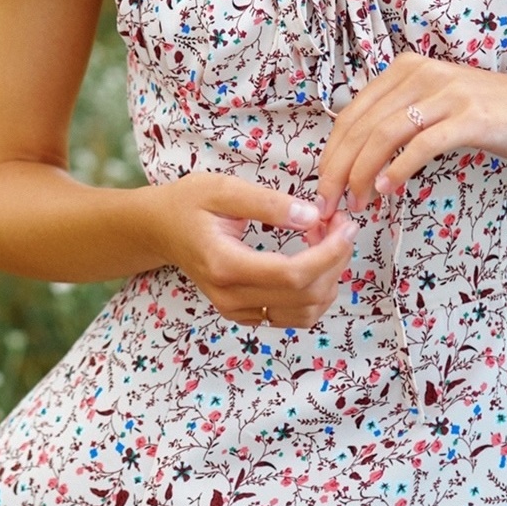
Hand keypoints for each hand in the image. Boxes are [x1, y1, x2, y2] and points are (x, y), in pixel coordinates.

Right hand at [139, 172, 356, 328]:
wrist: (160, 228)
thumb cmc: (189, 202)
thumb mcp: (224, 189)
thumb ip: (269, 202)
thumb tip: (313, 216)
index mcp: (225, 265)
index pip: (293, 275)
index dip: (330, 255)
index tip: (346, 226)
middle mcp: (231, 297)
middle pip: (305, 296)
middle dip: (335, 262)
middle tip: (340, 226)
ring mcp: (237, 310)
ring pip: (305, 314)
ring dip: (329, 279)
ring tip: (326, 241)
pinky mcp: (244, 314)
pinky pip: (293, 316)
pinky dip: (314, 292)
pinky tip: (312, 261)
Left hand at [314, 54, 506, 216]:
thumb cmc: (492, 114)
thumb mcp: (438, 106)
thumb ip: (401, 120)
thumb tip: (358, 160)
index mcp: (406, 69)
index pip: (351, 114)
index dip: (331, 154)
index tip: (322, 189)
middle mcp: (421, 74)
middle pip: (361, 126)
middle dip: (338, 170)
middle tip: (328, 205)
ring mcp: (447, 93)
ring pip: (384, 134)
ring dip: (362, 173)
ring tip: (355, 203)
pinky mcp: (470, 116)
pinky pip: (422, 144)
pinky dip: (398, 169)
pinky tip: (388, 189)